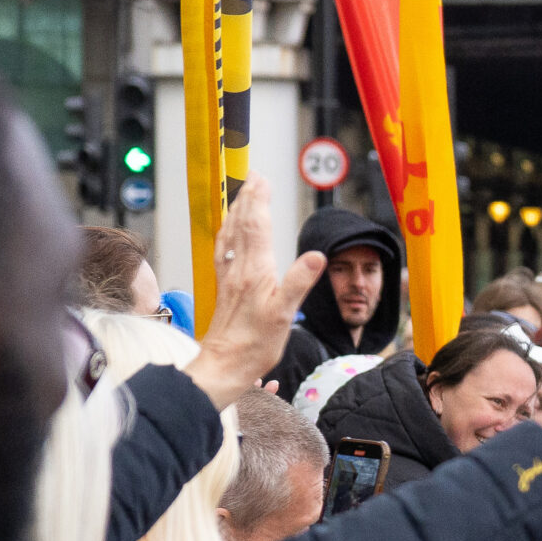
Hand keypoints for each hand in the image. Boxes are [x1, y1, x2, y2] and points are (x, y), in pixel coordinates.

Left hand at [184, 174, 326, 410]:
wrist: (224, 364)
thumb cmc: (255, 344)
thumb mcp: (284, 315)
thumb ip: (299, 282)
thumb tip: (317, 255)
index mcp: (255, 272)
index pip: (257, 227)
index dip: (260, 201)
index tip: (263, 179)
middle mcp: (239, 269)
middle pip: (242, 224)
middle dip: (247, 197)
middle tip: (252, 176)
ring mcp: (229, 277)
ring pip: (231, 234)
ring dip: (236, 211)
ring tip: (241, 193)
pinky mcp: (224, 287)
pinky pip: (224, 250)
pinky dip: (227, 233)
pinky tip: (228, 231)